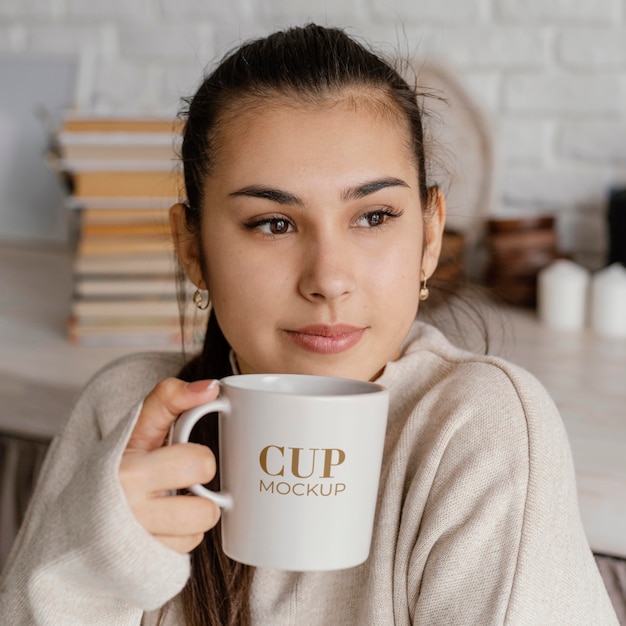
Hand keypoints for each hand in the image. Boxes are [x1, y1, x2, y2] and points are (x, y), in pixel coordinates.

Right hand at [119, 378, 220, 552]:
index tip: (185, 456)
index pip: (199, 464)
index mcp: (130, 473)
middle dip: (200, 490)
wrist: (76, 520)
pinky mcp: (144, 565)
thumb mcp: (137, 427)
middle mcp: (131, 514)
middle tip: (180, 482)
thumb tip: (212, 387)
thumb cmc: (116, 465)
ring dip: (193, 515)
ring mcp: (138, 544)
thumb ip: (171, 398)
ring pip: (200, 530)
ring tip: (171, 503)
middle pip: (206, 510)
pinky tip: (163, 524)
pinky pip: (187, 549)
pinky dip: (181, 535)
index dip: (200, 458)